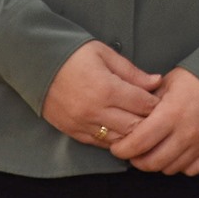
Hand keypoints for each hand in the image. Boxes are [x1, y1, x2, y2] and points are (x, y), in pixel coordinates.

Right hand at [41, 41, 159, 148]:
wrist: (36, 65)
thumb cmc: (74, 55)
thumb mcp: (106, 55)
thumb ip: (132, 72)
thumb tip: (157, 82)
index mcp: (106, 89)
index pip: (143, 105)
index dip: (157, 104)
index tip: (162, 99)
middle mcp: (94, 111)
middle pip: (134, 126)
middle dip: (148, 121)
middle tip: (156, 114)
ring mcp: (82, 124)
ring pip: (118, 140)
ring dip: (131, 133)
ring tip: (139, 122)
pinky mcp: (71, 131)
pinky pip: (99, 143)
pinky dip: (113, 139)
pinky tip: (120, 129)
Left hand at [109, 68, 198, 175]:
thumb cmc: (197, 79)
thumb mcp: (167, 82)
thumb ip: (146, 102)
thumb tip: (127, 117)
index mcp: (171, 114)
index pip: (137, 144)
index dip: (121, 149)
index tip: (118, 146)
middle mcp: (186, 133)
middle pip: (151, 163)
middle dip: (137, 160)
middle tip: (134, 152)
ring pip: (169, 169)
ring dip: (158, 163)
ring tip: (156, 150)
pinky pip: (191, 170)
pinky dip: (181, 165)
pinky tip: (178, 152)